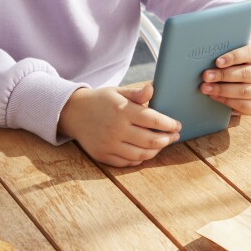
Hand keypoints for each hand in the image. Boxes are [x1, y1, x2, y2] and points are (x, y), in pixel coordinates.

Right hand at [57, 84, 181, 167]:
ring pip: (141, 154)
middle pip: (151, 140)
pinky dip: (140, 158)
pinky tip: (146, 151)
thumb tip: (153, 88)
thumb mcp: (117, 92)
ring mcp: (109, 144)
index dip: (169, 124)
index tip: (177, 125)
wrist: (73, 113)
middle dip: (167, 139)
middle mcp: (116, 129)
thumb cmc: (100, 100)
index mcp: (122, 110)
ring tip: (161, 144)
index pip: (153, 120)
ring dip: (156, 150)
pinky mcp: (103, 155)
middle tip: (174, 136)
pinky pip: (128, 162)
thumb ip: (136, 93)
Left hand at [200, 42, 250, 115]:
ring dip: (222, 90)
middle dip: (223, 75)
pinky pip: (244, 106)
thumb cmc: (242, 65)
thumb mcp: (240, 55)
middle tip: (206, 76)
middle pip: (246, 74)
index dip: (233, 57)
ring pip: (244, 91)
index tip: (217, 62)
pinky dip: (227, 101)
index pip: (250, 53)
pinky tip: (214, 96)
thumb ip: (230, 50)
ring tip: (206, 88)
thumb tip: (210, 50)